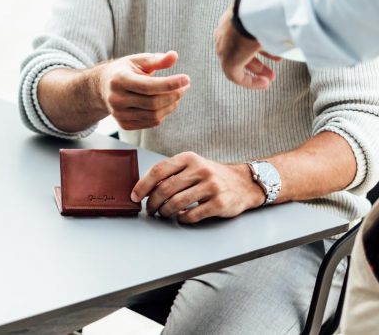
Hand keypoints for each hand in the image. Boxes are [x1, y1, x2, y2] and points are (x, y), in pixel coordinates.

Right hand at [92, 51, 189, 129]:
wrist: (103, 87)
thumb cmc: (125, 70)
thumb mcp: (138, 61)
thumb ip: (156, 59)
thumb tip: (174, 56)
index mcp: (119, 79)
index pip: (148, 86)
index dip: (170, 84)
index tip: (186, 79)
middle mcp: (116, 99)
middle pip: (153, 102)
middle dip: (174, 95)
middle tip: (185, 86)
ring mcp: (119, 114)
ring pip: (154, 115)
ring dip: (171, 105)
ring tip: (177, 94)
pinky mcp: (124, 124)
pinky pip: (151, 123)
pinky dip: (163, 113)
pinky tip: (166, 103)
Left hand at [131, 152, 265, 223]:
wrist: (244, 183)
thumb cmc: (211, 176)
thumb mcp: (193, 166)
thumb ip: (172, 173)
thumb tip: (145, 188)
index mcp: (189, 158)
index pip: (159, 171)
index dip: (143, 185)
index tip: (134, 196)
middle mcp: (200, 170)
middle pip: (165, 189)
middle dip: (152, 203)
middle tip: (150, 210)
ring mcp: (211, 186)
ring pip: (177, 203)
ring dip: (165, 212)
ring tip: (163, 214)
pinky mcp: (220, 203)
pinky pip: (193, 215)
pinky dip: (182, 219)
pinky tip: (181, 217)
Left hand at [213, 8, 278, 89]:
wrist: (253, 12)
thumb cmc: (263, 11)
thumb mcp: (266, 17)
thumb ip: (272, 25)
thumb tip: (287, 29)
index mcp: (232, 21)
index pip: (241, 38)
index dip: (258, 49)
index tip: (272, 55)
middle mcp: (224, 35)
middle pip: (240, 52)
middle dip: (258, 63)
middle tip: (271, 72)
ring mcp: (223, 48)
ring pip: (238, 65)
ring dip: (256, 72)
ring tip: (270, 78)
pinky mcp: (227, 61)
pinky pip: (236, 76)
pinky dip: (251, 81)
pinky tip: (264, 84)